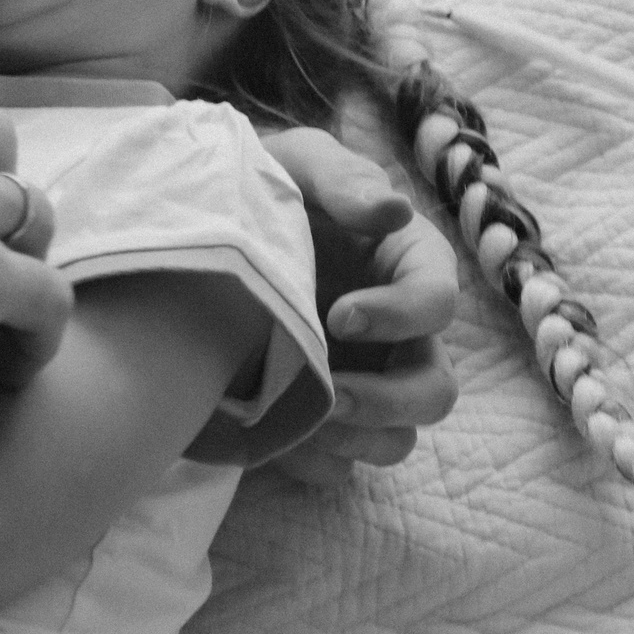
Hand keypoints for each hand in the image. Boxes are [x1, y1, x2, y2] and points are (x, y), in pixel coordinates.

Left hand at [257, 127, 459, 484]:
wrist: (195, 234)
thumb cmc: (264, 186)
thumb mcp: (298, 164)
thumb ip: (342, 181)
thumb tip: (393, 209)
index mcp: (409, 267)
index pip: (438, 304)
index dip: (399, 316)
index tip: (337, 316)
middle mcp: (399, 335)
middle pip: (435, 392)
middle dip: (386, 401)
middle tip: (325, 393)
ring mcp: (364, 382)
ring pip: (395, 441)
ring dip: (353, 440)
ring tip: (295, 422)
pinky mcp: (323, 422)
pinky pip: (338, 468)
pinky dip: (310, 462)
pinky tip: (267, 437)